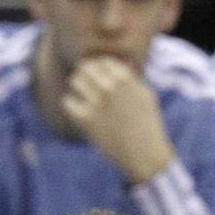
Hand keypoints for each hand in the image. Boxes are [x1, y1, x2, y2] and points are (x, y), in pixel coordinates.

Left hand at [61, 58, 174, 184]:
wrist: (144, 154)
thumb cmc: (147, 125)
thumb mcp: (145, 95)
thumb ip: (131, 79)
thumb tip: (117, 66)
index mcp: (125, 78)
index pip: (101, 61)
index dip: (98, 69)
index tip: (99, 80)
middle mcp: (110, 87)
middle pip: (85, 67)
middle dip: (85, 76)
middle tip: (85, 86)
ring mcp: (97, 102)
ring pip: (75, 81)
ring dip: (77, 88)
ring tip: (82, 97)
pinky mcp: (87, 120)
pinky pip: (68, 103)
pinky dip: (71, 106)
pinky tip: (78, 112)